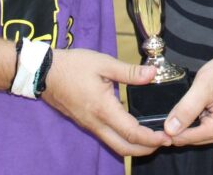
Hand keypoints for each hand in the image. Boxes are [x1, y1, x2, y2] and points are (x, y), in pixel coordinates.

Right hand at [41, 48, 168, 156]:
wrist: (44, 72)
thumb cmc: (73, 65)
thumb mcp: (102, 63)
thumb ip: (128, 71)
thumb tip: (152, 74)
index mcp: (103, 108)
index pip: (131, 132)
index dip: (151, 138)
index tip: (167, 137)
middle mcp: (96, 123)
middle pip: (124, 148)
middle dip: (146, 149)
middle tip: (165, 142)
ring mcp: (89, 125)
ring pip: (115, 145)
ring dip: (136, 147)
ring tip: (153, 138)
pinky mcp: (86, 123)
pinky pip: (107, 138)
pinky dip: (124, 140)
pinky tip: (134, 130)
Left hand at [164, 47, 212, 145]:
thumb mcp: (204, 85)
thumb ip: (186, 108)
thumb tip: (169, 129)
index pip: (184, 138)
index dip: (169, 130)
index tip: (157, 118)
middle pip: (190, 138)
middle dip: (178, 126)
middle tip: (172, 106)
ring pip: (195, 133)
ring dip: (187, 122)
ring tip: (185, 103)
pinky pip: (203, 128)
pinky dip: (196, 119)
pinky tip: (194, 105)